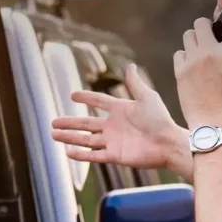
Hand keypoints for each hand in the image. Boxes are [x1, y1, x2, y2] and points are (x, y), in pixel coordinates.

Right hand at [51, 63, 180, 169]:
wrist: (168, 142)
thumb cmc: (161, 120)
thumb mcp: (147, 97)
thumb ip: (135, 84)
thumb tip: (130, 66)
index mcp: (120, 110)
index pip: (98, 101)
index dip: (86, 97)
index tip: (72, 95)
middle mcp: (113, 126)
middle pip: (85, 123)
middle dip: (69, 123)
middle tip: (53, 122)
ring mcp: (112, 141)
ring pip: (85, 139)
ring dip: (69, 137)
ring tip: (54, 135)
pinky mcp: (114, 155)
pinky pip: (94, 155)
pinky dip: (81, 155)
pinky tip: (67, 152)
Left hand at [174, 0, 221, 128]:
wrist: (211, 127)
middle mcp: (209, 53)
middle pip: (202, 23)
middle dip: (208, 26)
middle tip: (214, 38)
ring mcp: (192, 61)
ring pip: (189, 35)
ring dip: (196, 38)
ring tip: (203, 51)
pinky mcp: (179, 71)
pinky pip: (179, 52)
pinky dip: (185, 55)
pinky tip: (193, 65)